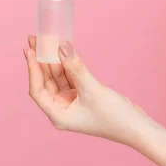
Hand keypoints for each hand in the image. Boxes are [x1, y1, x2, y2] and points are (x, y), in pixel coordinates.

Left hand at [24, 36, 151, 146]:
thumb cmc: (115, 116)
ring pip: (57, 78)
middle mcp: (62, 109)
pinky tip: (63, 50)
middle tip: (34, 39)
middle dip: (39, 61)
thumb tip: (62, 46)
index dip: (32, 69)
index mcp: (58, 115)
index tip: (29, 50)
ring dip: (52, 60)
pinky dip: (66, 64)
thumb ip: (76, 68)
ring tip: (46, 40)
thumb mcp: (93, 89)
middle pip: (45, 82)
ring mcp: (72, 103)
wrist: (137, 127)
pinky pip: (69, 77)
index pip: (37, 90)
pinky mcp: (82, 96)